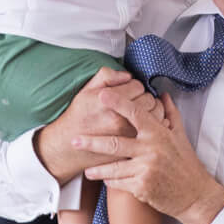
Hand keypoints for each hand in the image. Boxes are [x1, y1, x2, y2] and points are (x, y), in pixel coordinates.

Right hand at [33, 68, 161, 183]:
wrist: (68, 144)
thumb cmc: (79, 115)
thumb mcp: (87, 90)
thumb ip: (107, 76)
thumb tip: (127, 76)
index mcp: (111, 102)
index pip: (137, 86)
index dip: (133, 86)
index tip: (128, 90)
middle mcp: (121, 119)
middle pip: (149, 100)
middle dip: (144, 97)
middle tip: (135, 101)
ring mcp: (128, 136)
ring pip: (156, 116)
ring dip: (152, 111)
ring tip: (141, 112)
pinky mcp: (132, 148)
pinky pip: (153, 133)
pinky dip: (153, 127)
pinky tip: (144, 125)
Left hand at [76, 92, 223, 223]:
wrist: (195, 195)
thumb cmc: (186, 163)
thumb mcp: (180, 136)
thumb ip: (169, 113)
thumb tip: (162, 95)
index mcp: (158, 133)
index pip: (135, 114)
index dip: (118, 103)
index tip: (102, 95)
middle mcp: (150, 149)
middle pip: (114, 143)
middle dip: (91, 142)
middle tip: (74, 140)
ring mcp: (145, 169)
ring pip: (113, 167)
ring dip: (97, 169)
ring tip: (85, 170)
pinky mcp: (142, 187)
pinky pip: (119, 183)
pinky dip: (111, 181)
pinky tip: (105, 180)